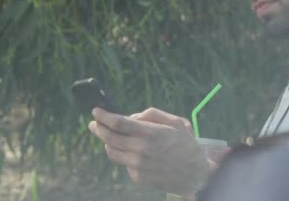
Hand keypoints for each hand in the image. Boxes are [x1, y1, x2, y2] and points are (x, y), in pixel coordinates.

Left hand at [88, 107, 211, 195]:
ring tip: (110, 137)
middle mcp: (141, 150)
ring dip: (107, 142)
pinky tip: (135, 153)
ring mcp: (138, 166)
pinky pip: (124, 164)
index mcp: (151, 133)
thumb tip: (131, 117)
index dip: (104, 116)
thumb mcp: (176, 122)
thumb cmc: (186, 145)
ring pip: (112, 152)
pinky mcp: (138, 178)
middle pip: (109, 137)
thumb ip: (152, 115)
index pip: (118, 123)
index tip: (96, 111)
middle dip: (98, 128)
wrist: (195, 175)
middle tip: (94, 124)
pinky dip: (125, 156)